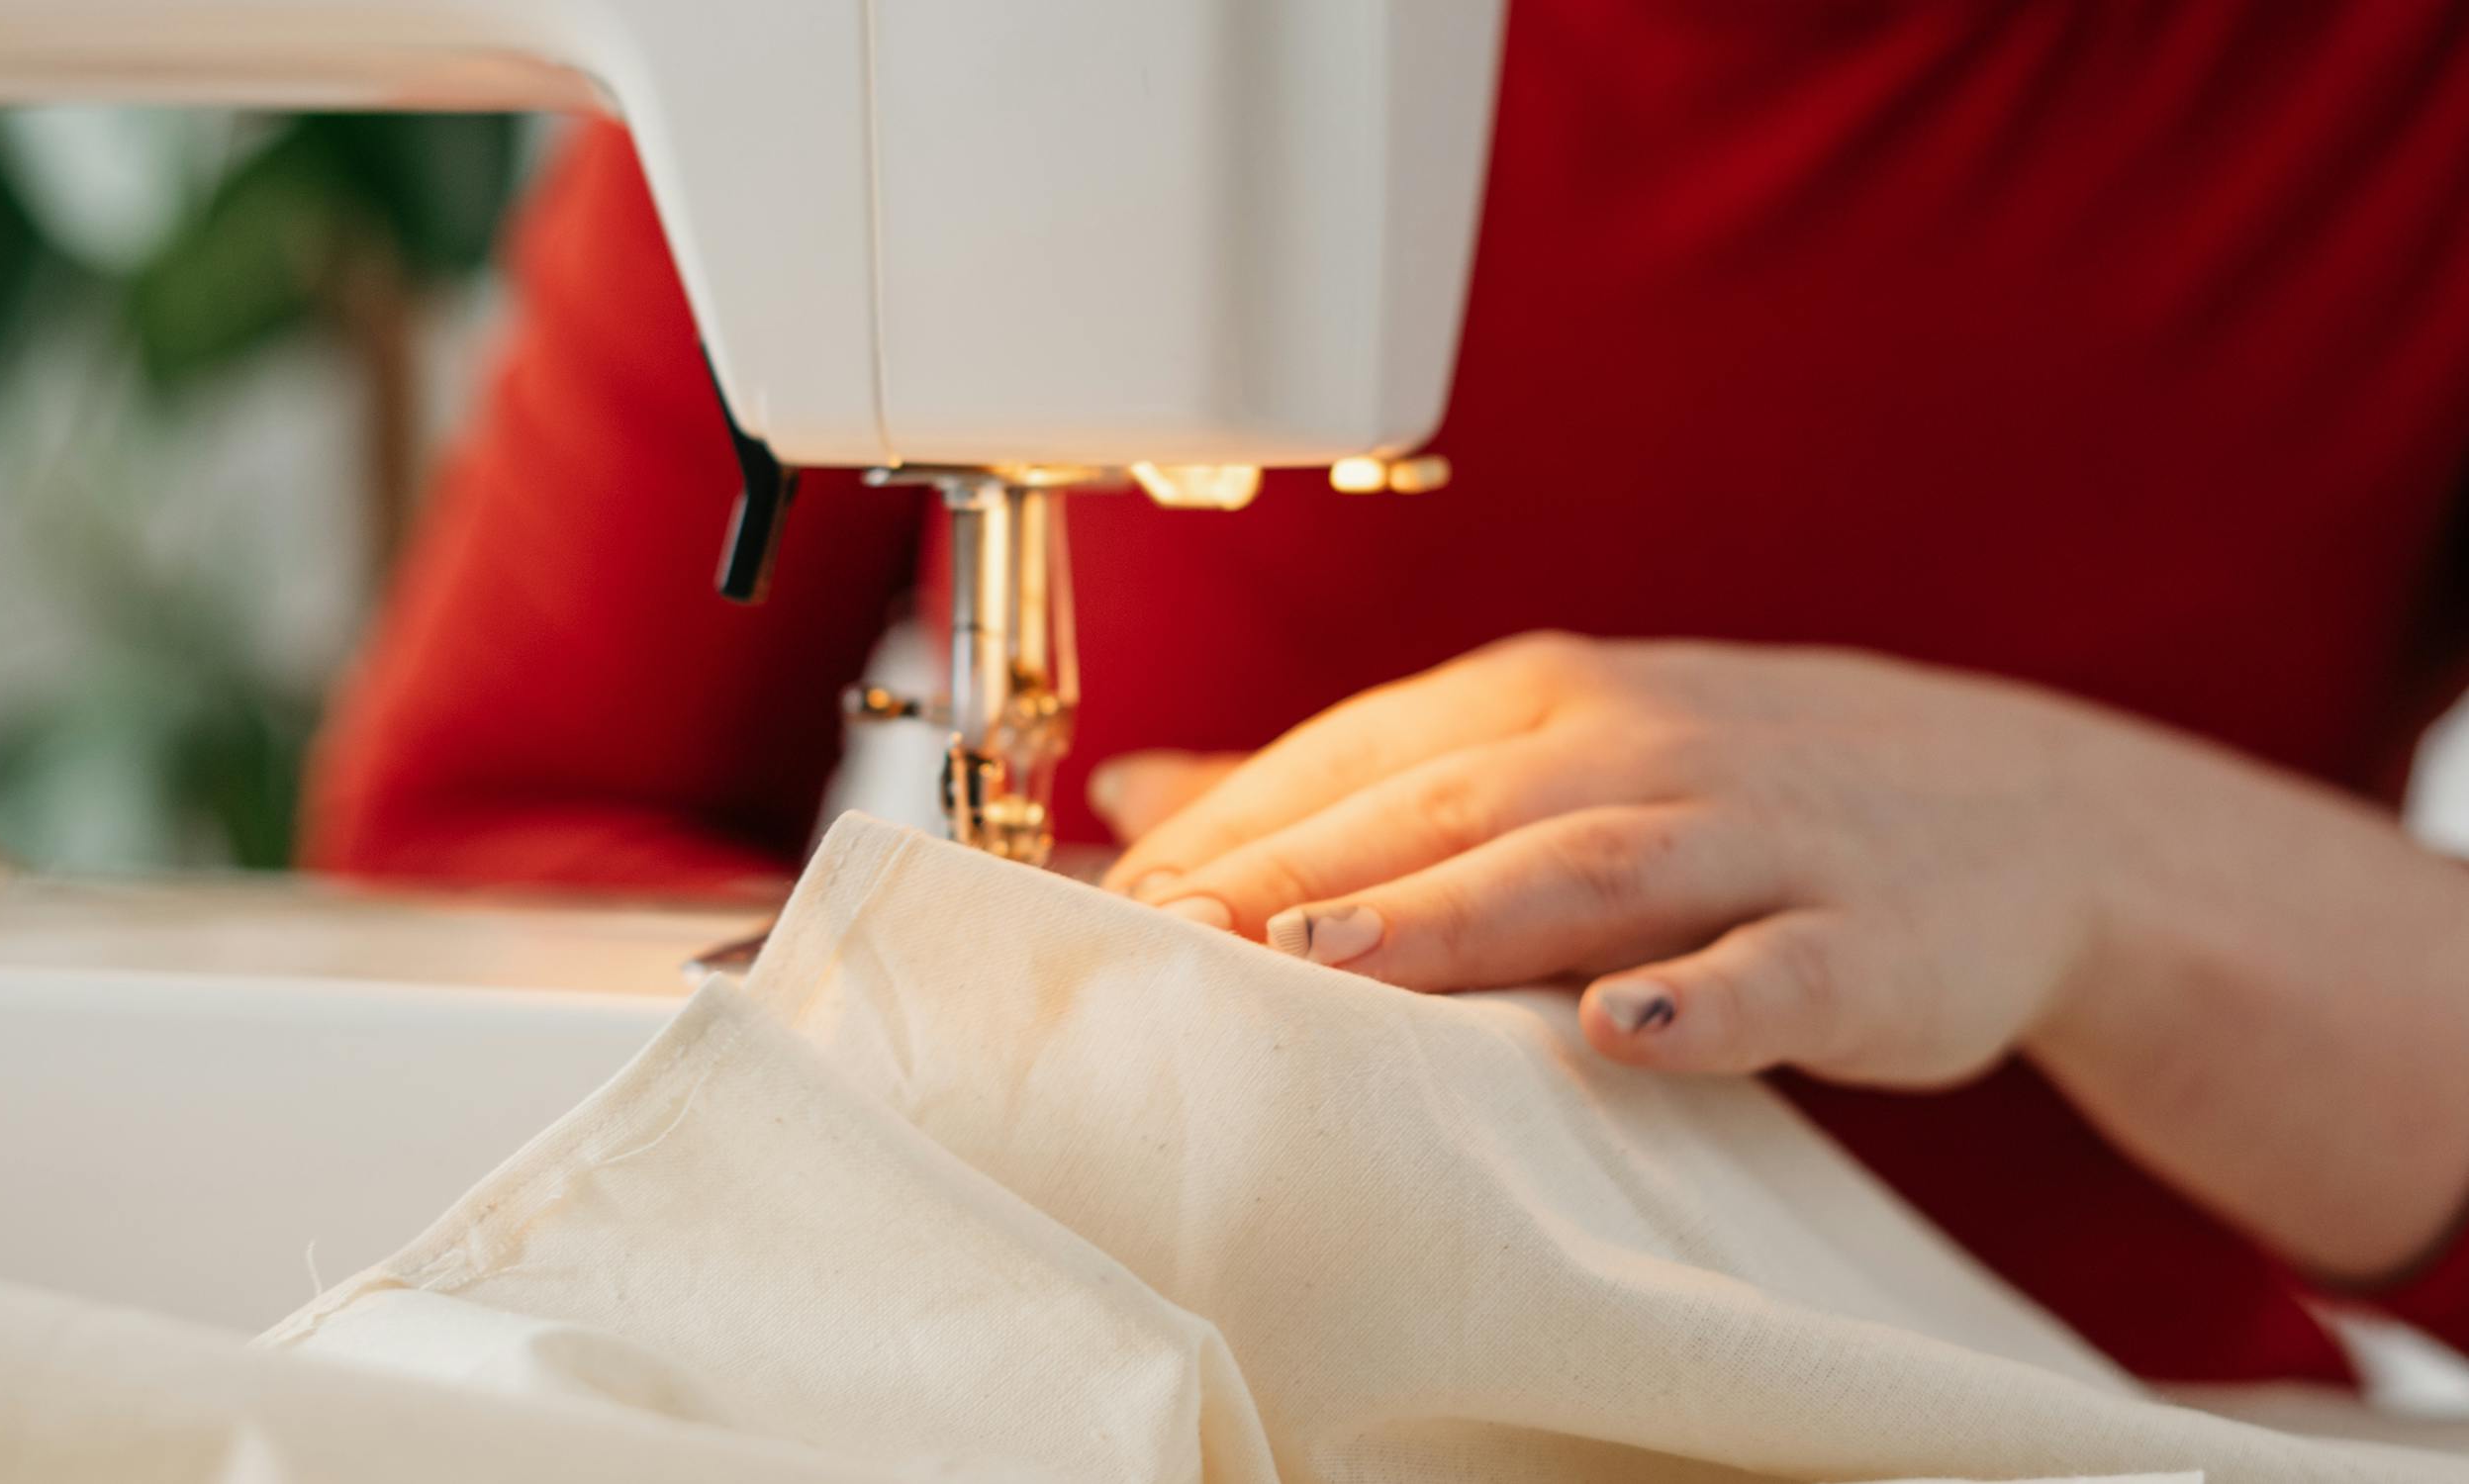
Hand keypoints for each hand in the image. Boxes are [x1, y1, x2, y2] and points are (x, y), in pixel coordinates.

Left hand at [1095, 633, 2468, 1280]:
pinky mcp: (1865, 939)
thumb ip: (1348, 779)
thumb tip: (1134, 793)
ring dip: (1453, 916)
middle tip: (1166, 937)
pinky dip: (1705, 996)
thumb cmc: (1738, 791)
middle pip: (1445, 806)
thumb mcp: (1544, 746)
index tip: (1120, 900)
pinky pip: (1781, 967)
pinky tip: (1623, 1026)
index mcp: (1549, 696)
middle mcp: (1639, 745)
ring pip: (1584, 870)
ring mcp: (1759, 836)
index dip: (1238, 823)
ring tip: (1328, 958)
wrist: (2019, 813)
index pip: (1362, 753)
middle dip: (1297, 869)